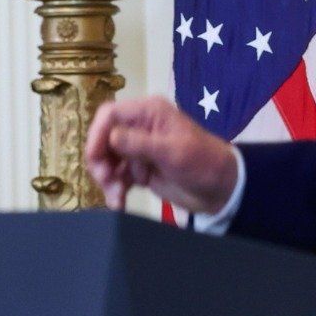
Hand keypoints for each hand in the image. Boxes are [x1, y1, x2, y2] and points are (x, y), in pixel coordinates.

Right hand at [85, 95, 238, 212]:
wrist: (221, 189)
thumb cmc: (202, 162)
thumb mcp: (172, 151)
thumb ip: (140, 143)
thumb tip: (110, 137)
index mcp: (148, 112)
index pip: (110, 114)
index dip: (97, 134)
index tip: (94, 157)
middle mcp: (139, 127)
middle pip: (104, 138)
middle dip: (101, 161)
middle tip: (106, 181)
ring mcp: (137, 149)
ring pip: (107, 160)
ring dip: (107, 179)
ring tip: (117, 197)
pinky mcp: (138, 169)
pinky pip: (117, 177)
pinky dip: (115, 190)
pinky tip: (119, 203)